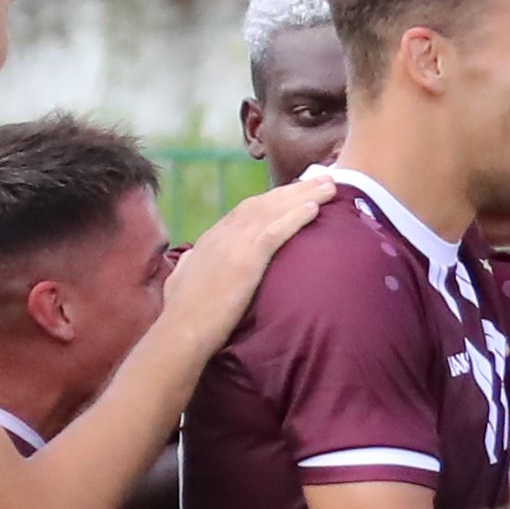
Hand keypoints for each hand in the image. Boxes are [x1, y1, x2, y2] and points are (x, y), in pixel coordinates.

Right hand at [163, 176, 330, 341]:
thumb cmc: (181, 315)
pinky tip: (315, 208)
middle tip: (323, 177)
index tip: (296, 191)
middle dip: (295, 189)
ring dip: (304, 195)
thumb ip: (188, 265)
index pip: (247, 210)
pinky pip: (275, 232)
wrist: (179, 331)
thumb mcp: (180, 280)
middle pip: (264, 203)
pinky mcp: (245, 261)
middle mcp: (223, 235)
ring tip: (330, 185)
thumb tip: (189, 259)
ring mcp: (233, 245)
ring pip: (273, 211)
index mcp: (211, 239)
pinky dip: (296, 217)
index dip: (274, 198)